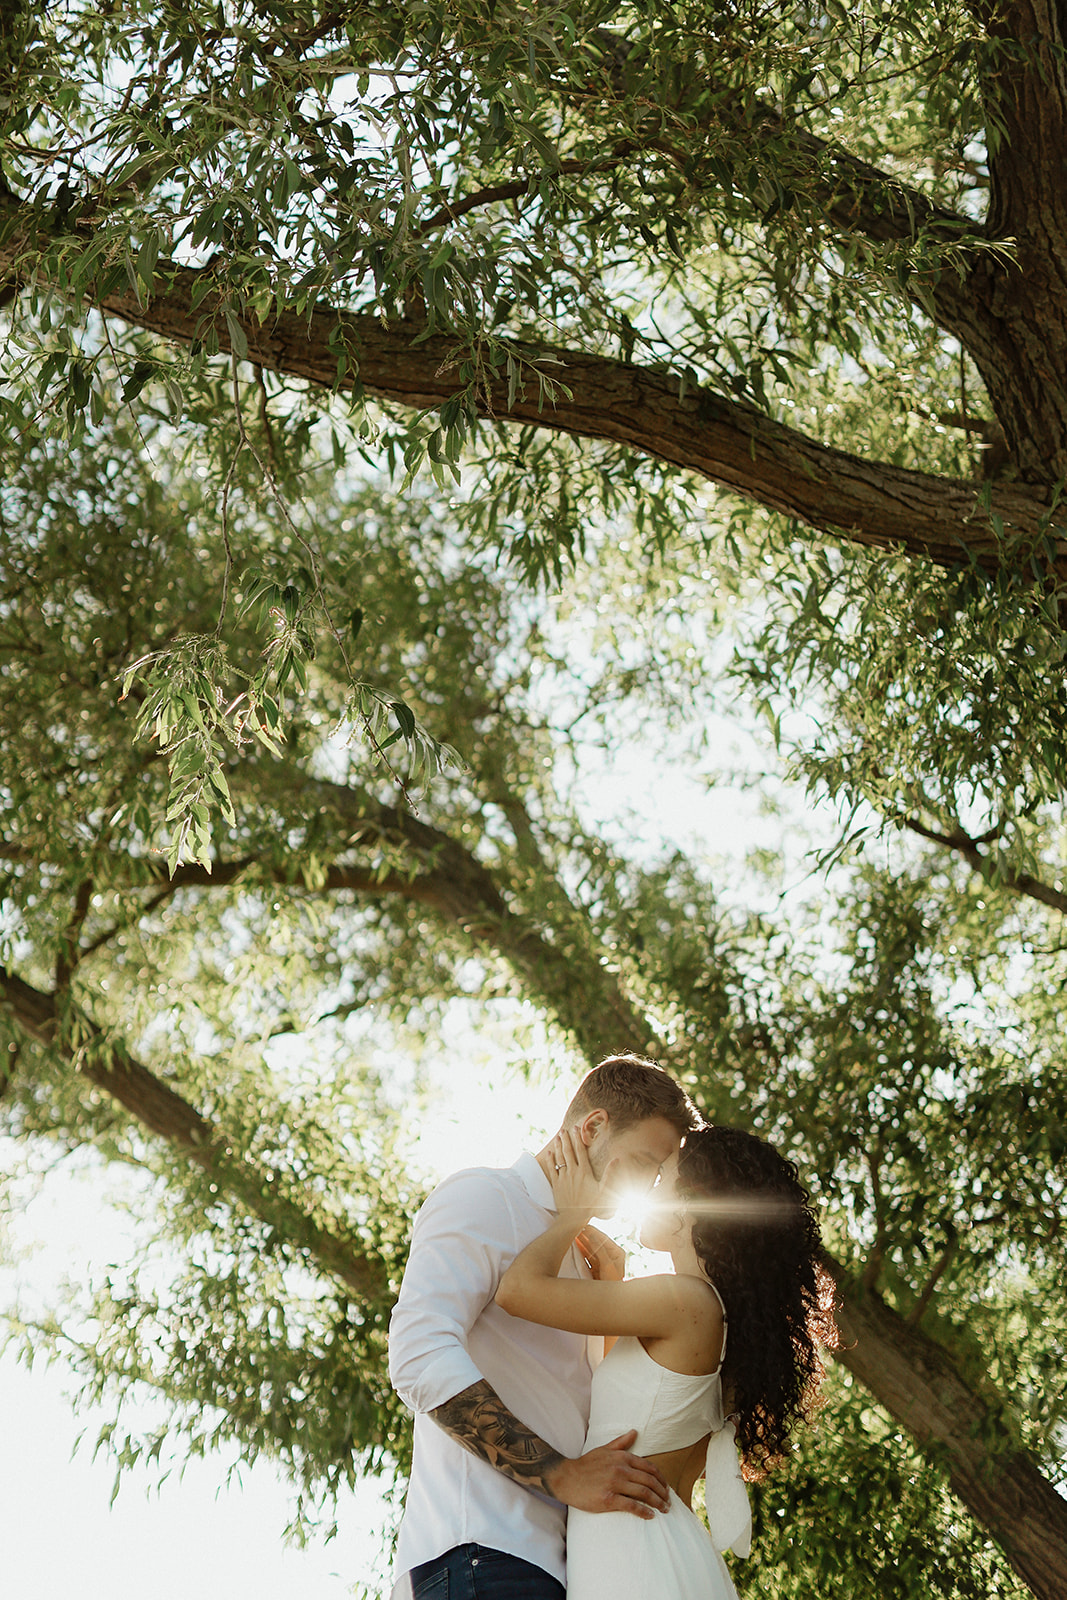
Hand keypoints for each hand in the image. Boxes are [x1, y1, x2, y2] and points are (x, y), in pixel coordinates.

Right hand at [545, 1430, 669, 1517]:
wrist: (566, 1478)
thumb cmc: (585, 1465)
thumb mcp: (604, 1450)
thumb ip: (621, 1442)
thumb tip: (635, 1432)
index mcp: (622, 1457)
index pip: (649, 1468)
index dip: (661, 1479)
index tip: (666, 1488)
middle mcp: (621, 1469)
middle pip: (649, 1481)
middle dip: (662, 1493)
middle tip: (669, 1502)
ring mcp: (615, 1484)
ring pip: (644, 1493)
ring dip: (657, 1503)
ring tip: (664, 1510)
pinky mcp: (608, 1499)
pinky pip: (632, 1506)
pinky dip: (644, 1511)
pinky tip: (651, 1516)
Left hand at [549, 1127, 614, 1217]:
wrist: (574, 1218)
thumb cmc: (592, 1206)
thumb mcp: (604, 1190)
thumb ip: (610, 1174)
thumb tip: (617, 1159)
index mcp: (584, 1172)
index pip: (580, 1151)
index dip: (578, 1139)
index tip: (576, 1128)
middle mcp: (572, 1172)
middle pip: (568, 1152)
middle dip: (566, 1140)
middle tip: (564, 1130)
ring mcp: (563, 1178)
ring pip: (559, 1159)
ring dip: (558, 1147)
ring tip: (557, 1137)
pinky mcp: (556, 1185)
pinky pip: (551, 1170)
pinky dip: (550, 1160)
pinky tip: (549, 1153)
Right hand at [576, 1224, 625, 1281]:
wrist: (611, 1301)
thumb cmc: (613, 1283)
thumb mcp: (607, 1265)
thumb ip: (599, 1249)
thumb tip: (590, 1234)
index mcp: (617, 1252)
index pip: (602, 1238)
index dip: (592, 1231)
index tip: (583, 1224)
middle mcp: (610, 1255)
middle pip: (595, 1242)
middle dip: (585, 1235)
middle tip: (575, 1227)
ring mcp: (602, 1261)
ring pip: (589, 1249)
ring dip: (581, 1242)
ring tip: (572, 1234)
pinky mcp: (595, 1267)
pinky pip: (586, 1257)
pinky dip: (580, 1251)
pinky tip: (573, 1245)